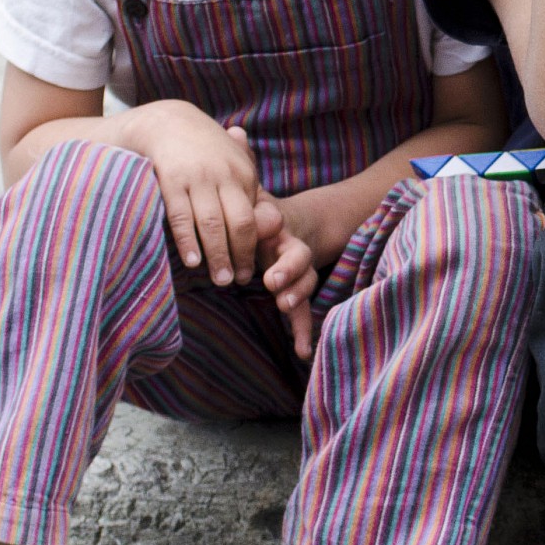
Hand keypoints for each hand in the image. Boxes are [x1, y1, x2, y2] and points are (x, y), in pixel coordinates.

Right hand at [122, 100, 262, 286]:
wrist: (168, 121)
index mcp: (243, 173)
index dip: (252, 248)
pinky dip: (188, 241)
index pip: (254, 218)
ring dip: (217, 255)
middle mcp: (224, 175)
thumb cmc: (204, 148)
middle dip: (240, 256)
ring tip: (219, 279)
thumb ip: (248, 187)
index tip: (248, 271)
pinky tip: (193, 261)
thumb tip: (270, 220)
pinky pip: (181, 216)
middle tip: (235, 281)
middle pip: (239, 224)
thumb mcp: (233, 161)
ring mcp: (198, 177)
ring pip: (212, 224)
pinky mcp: (171, 179)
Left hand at [254, 192, 319, 359]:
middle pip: (298, 254)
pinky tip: (303, 353)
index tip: (262, 225)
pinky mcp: (295, 292)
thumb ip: (246, 199)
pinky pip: (302, 312)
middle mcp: (290, 246)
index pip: (273, 220)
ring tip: (283, 305)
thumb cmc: (256, 213)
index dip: (268, 223)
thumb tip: (239, 191)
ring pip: (305, 281)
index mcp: (275, 223)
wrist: (287, 222)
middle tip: (271, 280)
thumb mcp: (250, 201)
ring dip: (297, 293)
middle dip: (288, 267)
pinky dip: (303, 332)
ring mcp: (296, 271)